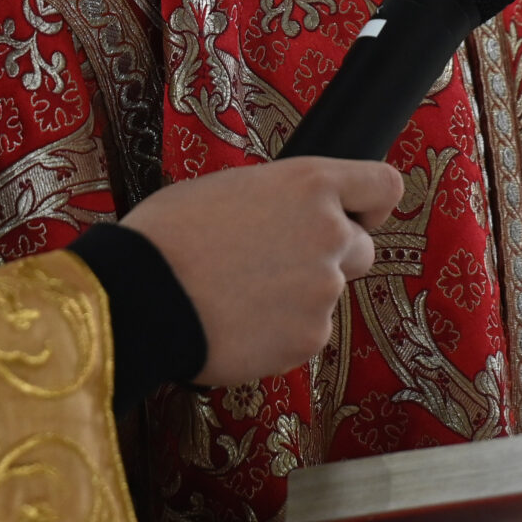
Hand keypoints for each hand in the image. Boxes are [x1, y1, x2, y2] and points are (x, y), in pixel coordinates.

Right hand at [119, 155, 402, 384]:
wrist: (139, 296)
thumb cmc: (168, 236)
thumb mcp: (227, 189)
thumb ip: (277, 201)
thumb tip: (285, 218)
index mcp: (308, 184)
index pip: (382, 185)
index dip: (370, 204)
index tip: (359, 215)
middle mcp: (328, 233)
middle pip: (361, 248)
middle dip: (329, 257)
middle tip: (276, 265)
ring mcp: (324, 289)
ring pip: (326, 294)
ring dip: (295, 297)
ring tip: (237, 295)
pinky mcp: (310, 337)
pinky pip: (306, 332)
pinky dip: (279, 331)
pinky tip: (237, 322)